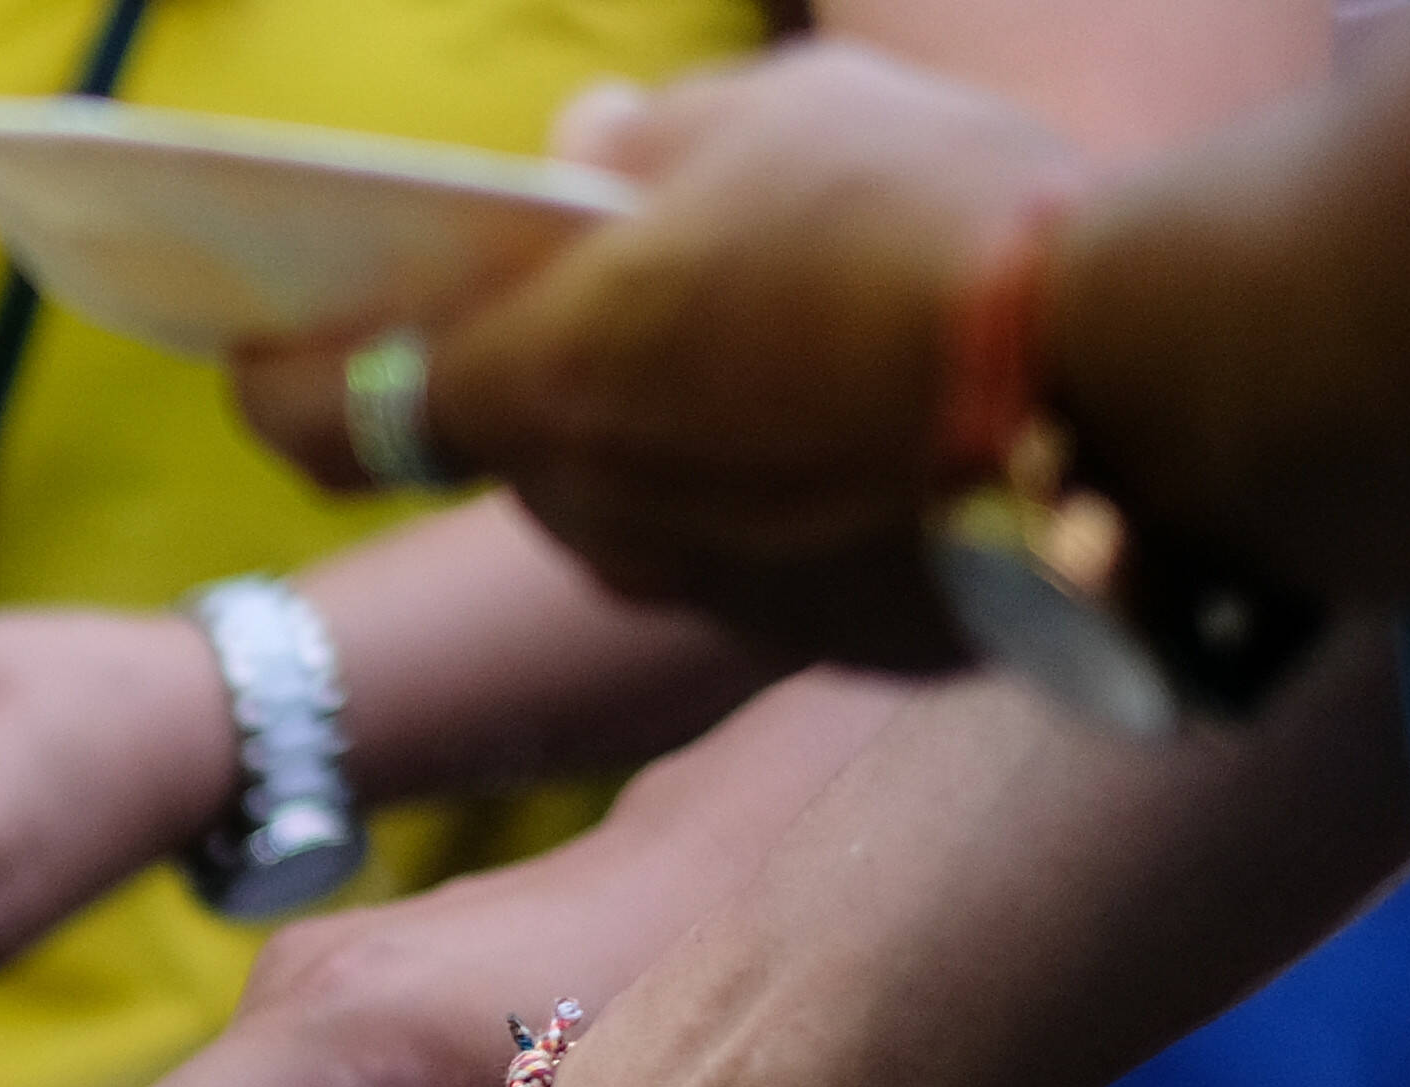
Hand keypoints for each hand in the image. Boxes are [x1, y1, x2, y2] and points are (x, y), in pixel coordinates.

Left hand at [234, 48, 1085, 667]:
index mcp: (539, 389)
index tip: (257, 353)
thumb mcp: (785, 118)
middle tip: (651, 289)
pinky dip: (800, 495)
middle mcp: (594, 522)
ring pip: (654, 504)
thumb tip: (592, 146)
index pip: (331, 414)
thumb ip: (657, 144)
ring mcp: (706, 598)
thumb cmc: (941, 224)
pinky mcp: (823, 646)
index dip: (284, 381)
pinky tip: (905, 424)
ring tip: (820, 337)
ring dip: (694, 433)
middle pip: (524, 447)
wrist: (1151, 387)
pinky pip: (775, 556)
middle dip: (566, 374)